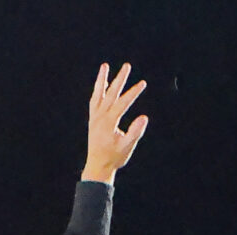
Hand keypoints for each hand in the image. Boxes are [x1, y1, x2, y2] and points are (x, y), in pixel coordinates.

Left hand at [83, 61, 149, 182]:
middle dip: (120, 79)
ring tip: (105, 66)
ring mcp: (94, 116)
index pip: (123, 102)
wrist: (98, 166)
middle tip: (127, 66)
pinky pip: (94, 100)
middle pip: (111, 92)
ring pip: (99, 93)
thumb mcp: (127, 146)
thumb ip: (135, 132)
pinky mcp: (92, 119)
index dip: (134, 92)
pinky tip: (102, 84)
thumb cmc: (114, 157)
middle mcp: (100, 116)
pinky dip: (98, 90)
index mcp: (109, 121)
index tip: (143, 83)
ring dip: (102, 79)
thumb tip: (144, 117)